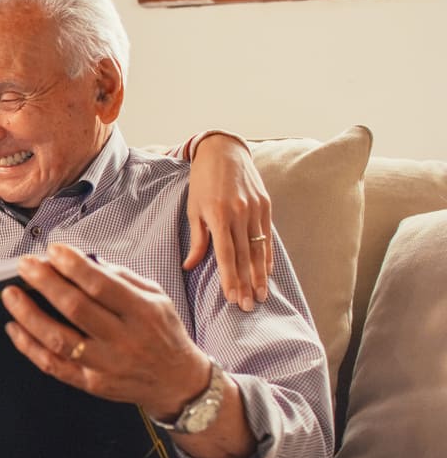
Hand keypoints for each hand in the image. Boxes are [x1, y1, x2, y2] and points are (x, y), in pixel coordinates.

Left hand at [1, 244, 208, 420]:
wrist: (178, 383)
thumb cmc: (163, 333)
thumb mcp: (156, 297)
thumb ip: (121, 277)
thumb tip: (84, 259)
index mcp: (143, 313)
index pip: (102, 286)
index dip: (73, 265)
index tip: (52, 250)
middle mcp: (124, 340)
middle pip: (76, 309)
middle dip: (45, 283)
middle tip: (25, 266)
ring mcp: (106, 365)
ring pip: (59, 339)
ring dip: (29, 315)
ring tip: (11, 295)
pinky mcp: (92, 383)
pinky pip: (53, 365)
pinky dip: (29, 346)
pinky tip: (15, 328)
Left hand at [184, 134, 272, 311]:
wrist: (223, 151)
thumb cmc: (202, 181)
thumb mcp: (193, 208)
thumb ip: (196, 239)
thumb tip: (190, 266)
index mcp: (218, 215)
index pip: (225, 255)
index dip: (229, 278)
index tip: (232, 298)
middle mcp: (239, 213)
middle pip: (245, 256)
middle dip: (247, 284)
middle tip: (249, 307)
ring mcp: (255, 209)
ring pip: (259, 249)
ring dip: (260, 276)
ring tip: (261, 296)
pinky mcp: (266, 205)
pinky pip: (267, 236)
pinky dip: (267, 256)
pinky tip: (267, 273)